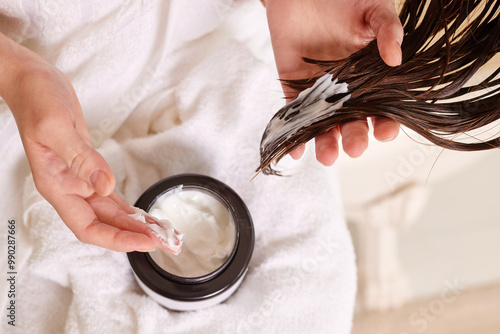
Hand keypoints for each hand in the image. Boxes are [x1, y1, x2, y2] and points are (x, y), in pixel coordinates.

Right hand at [0, 33, 155, 251]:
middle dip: (134, 237)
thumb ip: (81, 159)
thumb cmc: (36, 100)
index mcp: (56, 185)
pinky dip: (128, 208)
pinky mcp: (90, 169)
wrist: (33, 82)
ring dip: (135, 225)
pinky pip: (111, 197)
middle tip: (165, 243)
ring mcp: (79, 180)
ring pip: (110, 213)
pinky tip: (143, 216)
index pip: (88, 227)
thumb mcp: (56, 127)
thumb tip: (104, 186)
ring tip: (162, 233)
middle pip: (104, 225)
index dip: (116, 239)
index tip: (144, 242)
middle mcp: (69, 188)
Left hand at [265, 0, 403, 164]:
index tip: (385, 131)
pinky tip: (294, 151)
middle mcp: (346, 89)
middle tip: (354, 147)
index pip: (382, 105)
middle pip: (352, 121)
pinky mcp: (292, 86)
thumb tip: (396, 57)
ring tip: (327, 156)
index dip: (385, 121)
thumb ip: (386, 30)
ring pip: (324, 124)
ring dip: (325, 143)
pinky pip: (293, 113)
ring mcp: (319, 90)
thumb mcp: (373, 9)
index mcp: (371, 76)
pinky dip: (293, 132)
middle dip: (354, 138)